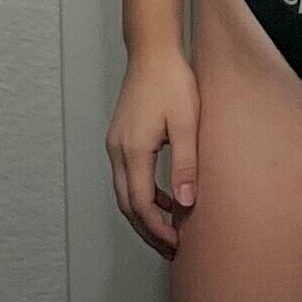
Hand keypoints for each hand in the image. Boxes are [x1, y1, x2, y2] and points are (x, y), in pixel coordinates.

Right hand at [107, 47, 200, 255]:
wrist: (153, 52)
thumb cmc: (173, 82)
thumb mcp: (187, 124)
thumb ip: (186, 165)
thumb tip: (185, 204)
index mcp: (133, 150)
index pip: (141, 205)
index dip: (158, 229)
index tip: (177, 244)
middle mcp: (118, 151)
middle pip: (127, 205)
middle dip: (148, 231)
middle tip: (171, 250)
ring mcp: (115, 144)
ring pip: (124, 193)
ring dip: (144, 215)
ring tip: (169, 231)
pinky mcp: (120, 138)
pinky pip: (127, 177)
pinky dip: (143, 195)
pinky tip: (166, 199)